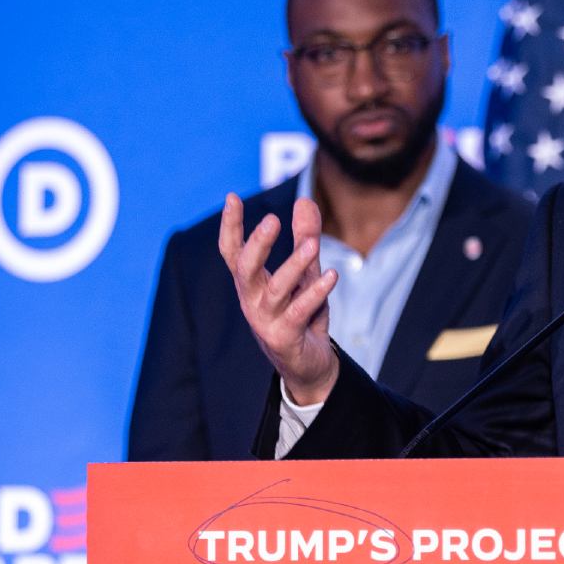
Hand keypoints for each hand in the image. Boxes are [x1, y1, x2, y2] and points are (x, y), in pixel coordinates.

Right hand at [218, 193, 339, 404]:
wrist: (309, 366)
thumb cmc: (301, 314)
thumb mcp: (304, 273)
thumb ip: (304, 238)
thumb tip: (304, 200)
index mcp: (251, 284)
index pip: (233, 252)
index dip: (230, 226)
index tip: (232, 197)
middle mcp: (253, 300)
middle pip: (246, 269)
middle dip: (257, 244)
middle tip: (272, 219)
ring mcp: (266, 321)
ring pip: (276, 290)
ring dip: (294, 265)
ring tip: (312, 244)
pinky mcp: (285, 338)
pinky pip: (299, 312)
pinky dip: (316, 293)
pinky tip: (332, 275)